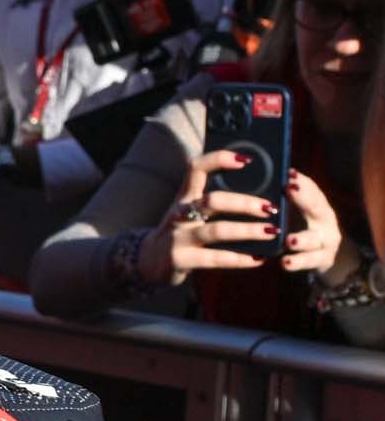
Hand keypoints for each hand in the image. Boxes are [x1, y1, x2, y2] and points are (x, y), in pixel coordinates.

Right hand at [140, 150, 283, 283]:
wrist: (149, 261)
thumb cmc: (182, 231)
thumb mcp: (190, 211)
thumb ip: (215, 201)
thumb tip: (262, 192)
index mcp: (185, 196)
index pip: (196, 168)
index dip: (219, 160)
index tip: (246, 160)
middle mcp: (180, 213)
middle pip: (212, 201)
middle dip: (244, 203)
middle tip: (271, 208)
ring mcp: (178, 237)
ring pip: (216, 231)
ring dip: (247, 231)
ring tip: (271, 231)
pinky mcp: (180, 259)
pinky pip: (215, 259)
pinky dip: (240, 259)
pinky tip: (259, 259)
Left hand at [283, 170, 344, 274]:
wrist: (321, 257)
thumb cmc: (301, 227)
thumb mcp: (297, 212)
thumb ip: (284, 199)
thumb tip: (261, 177)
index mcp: (317, 205)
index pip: (311, 190)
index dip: (302, 181)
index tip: (289, 173)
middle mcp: (324, 221)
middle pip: (317, 208)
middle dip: (304, 197)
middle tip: (290, 188)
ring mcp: (325, 242)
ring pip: (313, 240)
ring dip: (301, 239)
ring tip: (289, 240)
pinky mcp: (321, 260)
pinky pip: (309, 261)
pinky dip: (298, 262)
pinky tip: (285, 263)